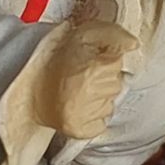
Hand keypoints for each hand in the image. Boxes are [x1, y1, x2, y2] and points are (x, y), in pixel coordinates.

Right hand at [34, 20, 138, 137]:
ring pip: (110, 103)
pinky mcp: (83, 130)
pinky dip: (94, 116)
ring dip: (99, 97)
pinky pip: (102, 122)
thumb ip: (114, 34)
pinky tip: (79, 106)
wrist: (29, 88)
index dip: (104, 58)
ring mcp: (88, 114)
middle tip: (81, 74)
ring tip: (78, 90)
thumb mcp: (84, 34)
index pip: (117, 62)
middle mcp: (94, 93)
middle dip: (103, 77)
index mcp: (95, 67)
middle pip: (116, 83)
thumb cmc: (54, 60)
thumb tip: (134, 45)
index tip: (89, 59)